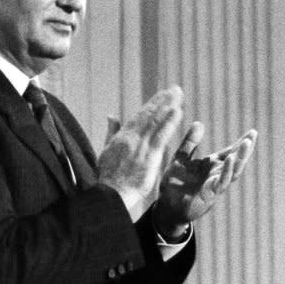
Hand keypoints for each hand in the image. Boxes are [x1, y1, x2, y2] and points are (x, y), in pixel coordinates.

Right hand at [98, 86, 183, 206]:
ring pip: (156, 121)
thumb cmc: (109, 177)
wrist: (111, 195)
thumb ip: (111, 132)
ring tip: (178, 94)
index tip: (163, 94)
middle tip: (175, 88)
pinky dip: (169, 122)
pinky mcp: (150, 155)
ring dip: (168, 105)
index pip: (140, 116)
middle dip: (162, 100)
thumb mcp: (106, 151)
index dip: (152, 104)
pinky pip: (162, 135)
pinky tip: (178, 111)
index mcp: (122, 137)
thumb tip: (111, 115)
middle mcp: (132, 137)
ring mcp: (141, 145)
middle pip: (149, 114)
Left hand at [153, 125, 257, 237]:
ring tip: (247, 143)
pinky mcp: (209, 194)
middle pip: (236, 160)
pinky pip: (221, 182)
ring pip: (233, 171)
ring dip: (240, 158)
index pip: (231, 152)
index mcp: (212, 165)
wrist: (166, 207)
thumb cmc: (174, 184)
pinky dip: (226, 171)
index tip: (253, 132)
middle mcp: (216, 174)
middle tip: (253, 135)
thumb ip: (190, 143)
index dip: (241, 143)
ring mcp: (215, 184)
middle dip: (245, 148)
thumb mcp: (180, 158)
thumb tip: (199, 123)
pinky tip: (230, 159)